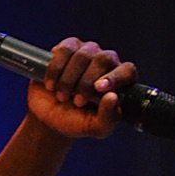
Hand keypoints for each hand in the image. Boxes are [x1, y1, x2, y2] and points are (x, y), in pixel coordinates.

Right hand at [23, 37, 137, 142]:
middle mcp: (106, 63)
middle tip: (77, 102)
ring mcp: (87, 52)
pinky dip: (56, 69)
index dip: (115, 77)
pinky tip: (51, 84)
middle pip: (104, 59)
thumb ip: (108, 118)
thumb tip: (113, 97)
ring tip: (62, 97)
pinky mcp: (68, 47)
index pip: (128, 71)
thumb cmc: (76, 121)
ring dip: (69, 79)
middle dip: (87, 82)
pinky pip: (65, 49)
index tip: (98, 88)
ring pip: (83, 54)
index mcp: (120, 82)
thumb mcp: (94, 127)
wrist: (47, 116)